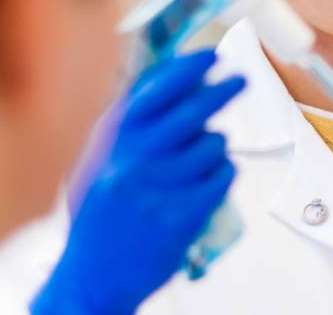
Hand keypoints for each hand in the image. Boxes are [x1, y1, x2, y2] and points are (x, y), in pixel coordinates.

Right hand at [31, 49, 244, 314]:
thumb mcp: (102, 159)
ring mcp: (159, 189)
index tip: (211, 56)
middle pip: (191, 111)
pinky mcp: (182, 216)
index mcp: (112, 141)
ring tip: (204, 156)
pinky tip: (211, 180)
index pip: (154, 91)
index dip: (186, 69)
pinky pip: (221, 178)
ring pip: (212, 145)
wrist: (92, 276)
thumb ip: (133, 123)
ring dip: (217, 144)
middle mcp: (133, 160)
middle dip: (222, 90)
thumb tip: (177, 80)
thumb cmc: (102, 213)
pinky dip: (223, 173)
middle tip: (241, 80)